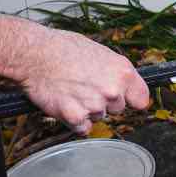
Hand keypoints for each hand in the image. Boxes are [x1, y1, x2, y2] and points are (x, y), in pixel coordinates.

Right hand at [2, 19, 150, 133]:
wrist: (33, 54)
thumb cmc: (61, 48)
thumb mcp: (98, 51)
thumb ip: (114, 70)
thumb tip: (121, 82)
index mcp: (122, 71)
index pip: (141, 99)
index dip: (131, 99)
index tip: (126, 99)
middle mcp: (112, 90)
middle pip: (117, 109)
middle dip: (104, 102)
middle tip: (85, 86)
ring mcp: (94, 106)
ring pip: (98, 118)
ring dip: (86, 110)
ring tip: (71, 90)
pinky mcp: (75, 117)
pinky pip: (82, 128)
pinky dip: (73, 120)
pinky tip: (64, 102)